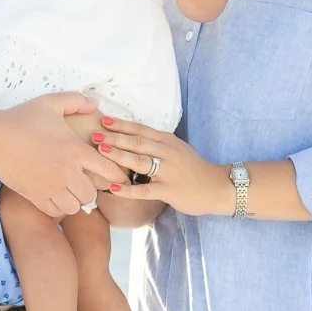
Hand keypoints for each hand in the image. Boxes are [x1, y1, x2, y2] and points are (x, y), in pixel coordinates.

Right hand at [0, 93, 126, 217]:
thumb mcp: (51, 103)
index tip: (116, 176)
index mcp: (76, 150)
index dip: (117, 175)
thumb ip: (76, 101)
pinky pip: (57, 212)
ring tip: (70, 190)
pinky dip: (59, 207)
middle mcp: (67, 172)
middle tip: (85, 182)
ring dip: (75, 200)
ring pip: (76, 206)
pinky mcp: (36, 197)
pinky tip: (55, 196)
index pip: (109, 170)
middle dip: (92, 189)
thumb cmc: (21, 119)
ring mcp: (51, 187)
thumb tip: (95, 104)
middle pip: (92, 194)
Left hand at [93, 120, 233, 216]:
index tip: (103, 120)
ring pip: (140, 161)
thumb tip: (133, 137)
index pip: (141, 129)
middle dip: (114, 137)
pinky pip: (145, 190)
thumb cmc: (193, 169)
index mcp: (167, 141)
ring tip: (101, 151)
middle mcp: (167, 152)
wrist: (217, 187)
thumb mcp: (177, 149)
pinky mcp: (169, 190)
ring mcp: (168, 171)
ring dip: (119, 155)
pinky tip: (113, 188)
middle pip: (137, 142)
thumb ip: (157, 144)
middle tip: (94, 134)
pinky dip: (128, 189)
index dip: (121, 124)